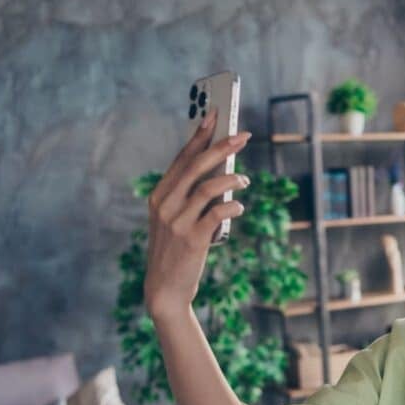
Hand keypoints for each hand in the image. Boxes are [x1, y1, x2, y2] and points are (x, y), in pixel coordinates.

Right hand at [143, 107, 252, 319]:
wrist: (165, 289)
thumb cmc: (176, 252)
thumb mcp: (175, 220)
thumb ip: (191, 198)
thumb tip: (222, 173)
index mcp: (159, 195)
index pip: (181, 158)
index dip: (199, 136)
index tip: (215, 115)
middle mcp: (164, 204)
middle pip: (196, 166)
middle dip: (221, 147)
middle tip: (243, 135)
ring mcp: (177, 221)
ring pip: (209, 187)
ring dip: (232, 179)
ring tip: (245, 180)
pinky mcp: (192, 239)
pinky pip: (218, 212)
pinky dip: (233, 206)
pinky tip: (239, 207)